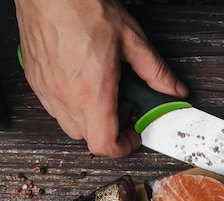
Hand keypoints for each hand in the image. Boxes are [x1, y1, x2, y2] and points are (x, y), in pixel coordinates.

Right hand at [14, 0, 187, 157]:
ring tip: (103, 92)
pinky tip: (83, 82)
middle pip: (90, 138)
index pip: (104, 145)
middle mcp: (66, 97)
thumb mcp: (131, 40)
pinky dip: (72, 105)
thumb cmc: (81, 6)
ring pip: (70, 125)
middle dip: (111, 130)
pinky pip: (54, 107)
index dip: (123, 148)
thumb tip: (174, 89)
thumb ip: (156, 72)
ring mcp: (47, 89)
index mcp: (93, 93)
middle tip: (123, 106)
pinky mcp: (35, 79)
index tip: (134, 135)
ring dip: (91, 119)